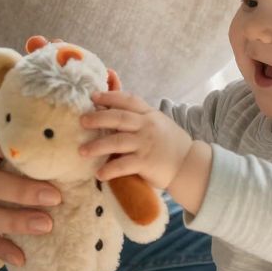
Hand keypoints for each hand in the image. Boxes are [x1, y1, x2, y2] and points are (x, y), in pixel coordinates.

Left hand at [78, 90, 192, 191]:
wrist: (190, 165)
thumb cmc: (170, 144)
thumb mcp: (158, 123)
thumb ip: (139, 117)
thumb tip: (112, 111)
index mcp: (149, 114)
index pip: (128, 100)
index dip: (110, 96)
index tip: (93, 96)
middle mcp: (146, 126)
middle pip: (118, 118)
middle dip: (97, 118)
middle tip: (81, 121)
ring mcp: (146, 144)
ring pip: (116, 141)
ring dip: (97, 146)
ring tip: (82, 151)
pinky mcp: (146, 163)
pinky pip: (123, 165)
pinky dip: (109, 170)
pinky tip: (99, 174)